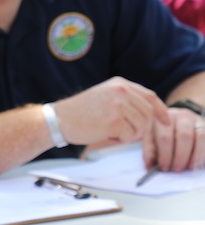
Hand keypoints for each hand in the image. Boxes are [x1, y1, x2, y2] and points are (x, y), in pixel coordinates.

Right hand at [54, 77, 169, 145]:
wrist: (59, 119)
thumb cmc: (79, 112)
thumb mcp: (104, 96)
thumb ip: (125, 100)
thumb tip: (149, 114)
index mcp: (120, 84)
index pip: (150, 97)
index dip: (160, 111)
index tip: (165, 122)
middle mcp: (121, 91)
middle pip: (148, 114)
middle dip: (142, 129)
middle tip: (126, 134)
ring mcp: (118, 105)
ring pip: (141, 127)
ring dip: (130, 135)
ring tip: (112, 133)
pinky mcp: (114, 121)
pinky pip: (130, 136)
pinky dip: (121, 140)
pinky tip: (106, 135)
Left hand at [143, 108, 204, 171]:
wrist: (176, 122)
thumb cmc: (162, 132)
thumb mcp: (152, 139)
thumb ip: (150, 151)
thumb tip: (150, 166)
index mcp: (164, 118)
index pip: (165, 136)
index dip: (165, 154)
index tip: (164, 167)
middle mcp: (182, 116)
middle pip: (184, 136)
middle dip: (180, 156)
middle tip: (176, 169)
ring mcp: (197, 120)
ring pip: (200, 136)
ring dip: (195, 156)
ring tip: (188, 168)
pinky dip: (203, 154)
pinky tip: (197, 163)